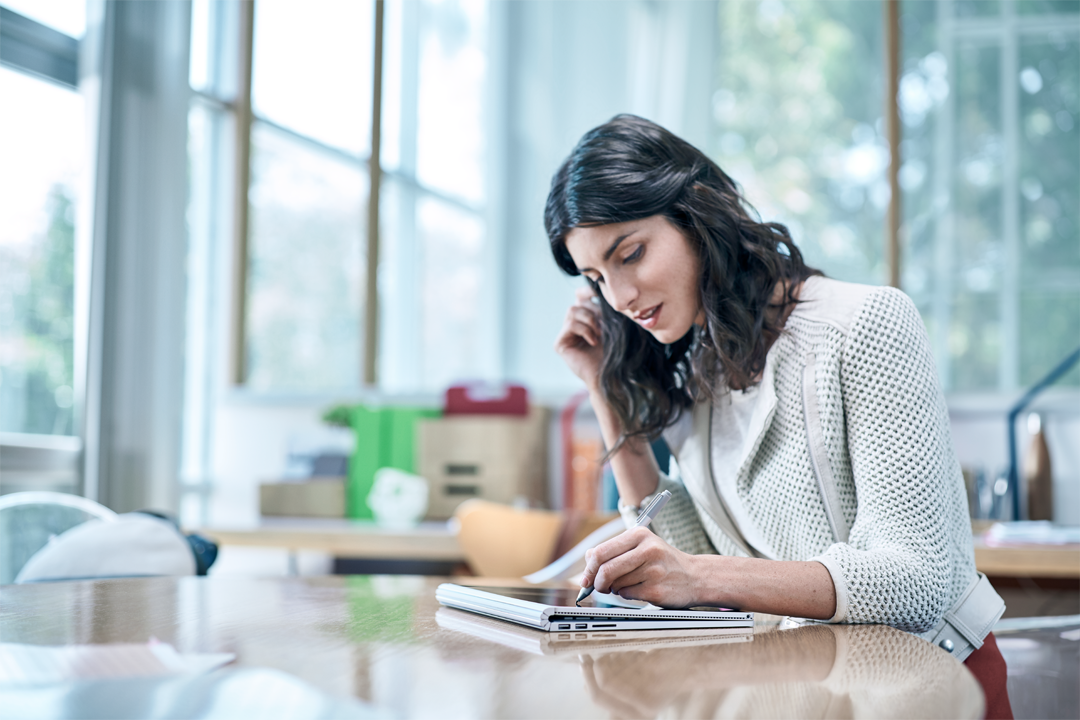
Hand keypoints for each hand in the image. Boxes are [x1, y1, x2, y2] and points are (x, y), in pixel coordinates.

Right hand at [554, 286, 603, 389]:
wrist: (610, 376)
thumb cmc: (615, 352)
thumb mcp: (613, 325)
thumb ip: (605, 308)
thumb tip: (601, 288)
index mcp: (585, 318)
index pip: (581, 295)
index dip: (588, 291)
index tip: (601, 292)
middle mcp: (573, 324)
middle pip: (578, 301)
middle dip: (594, 309)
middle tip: (605, 324)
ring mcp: (565, 334)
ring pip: (573, 310)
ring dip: (590, 320)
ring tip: (600, 334)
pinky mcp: (560, 343)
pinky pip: (571, 324)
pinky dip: (585, 330)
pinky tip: (593, 341)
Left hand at [581, 527, 700, 607]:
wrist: (695, 576)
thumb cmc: (663, 561)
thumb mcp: (641, 547)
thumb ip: (613, 550)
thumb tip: (587, 560)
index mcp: (639, 535)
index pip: (601, 551)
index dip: (589, 568)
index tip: (586, 578)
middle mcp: (647, 549)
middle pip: (605, 569)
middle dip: (597, 582)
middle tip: (599, 586)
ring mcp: (653, 570)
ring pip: (615, 584)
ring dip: (615, 588)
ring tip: (629, 583)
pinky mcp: (656, 590)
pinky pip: (627, 595)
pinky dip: (627, 595)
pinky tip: (639, 589)